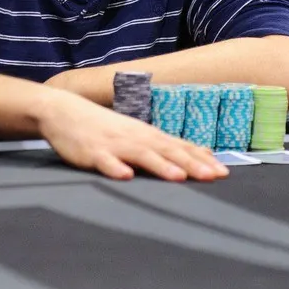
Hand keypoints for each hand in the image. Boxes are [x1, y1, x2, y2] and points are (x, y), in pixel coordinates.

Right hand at [36, 92, 228, 181]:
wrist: (64, 111)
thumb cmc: (104, 126)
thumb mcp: (137, 132)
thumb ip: (166, 144)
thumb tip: (202, 152)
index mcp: (147, 134)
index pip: (179, 146)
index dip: (201, 159)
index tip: (223, 172)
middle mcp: (134, 137)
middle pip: (167, 150)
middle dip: (190, 164)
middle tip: (213, 176)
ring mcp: (113, 144)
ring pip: (140, 155)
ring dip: (160, 165)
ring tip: (179, 177)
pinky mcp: (91, 152)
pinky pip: (104, 161)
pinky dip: (115, 168)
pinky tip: (125, 176)